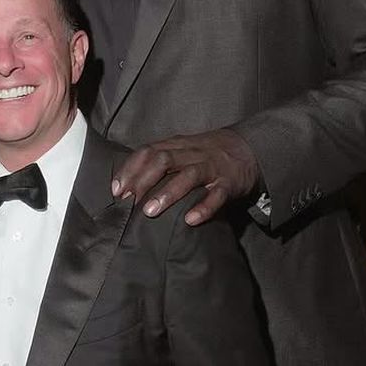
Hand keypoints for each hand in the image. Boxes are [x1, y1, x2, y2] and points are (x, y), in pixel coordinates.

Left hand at [112, 129, 260, 225]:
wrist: (249, 148)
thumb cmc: (206, 154)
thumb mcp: (182, 150)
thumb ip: (158, 163)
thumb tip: (126, 184)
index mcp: (177, 145)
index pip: (148, 151)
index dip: (131, 169)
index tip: (116, 189)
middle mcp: (192, 154)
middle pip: (164, 160)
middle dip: (142, 180)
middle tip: (128, 201)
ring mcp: (211, 167)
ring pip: (188, 176)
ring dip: (167, 194)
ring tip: (150, 212)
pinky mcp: (228, 183)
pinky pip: (216, 195)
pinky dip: (203, 207)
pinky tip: (190, 220)